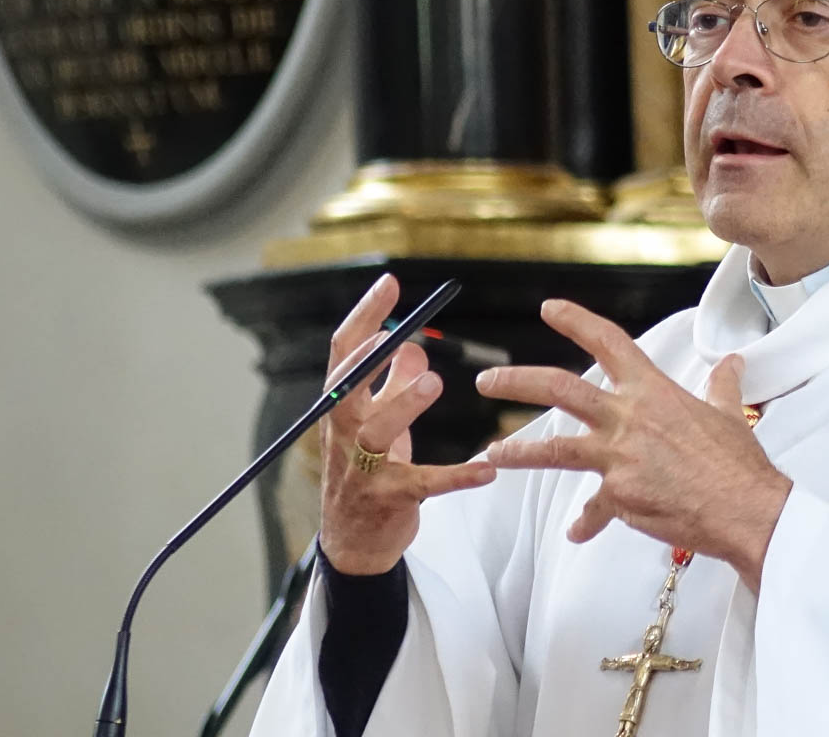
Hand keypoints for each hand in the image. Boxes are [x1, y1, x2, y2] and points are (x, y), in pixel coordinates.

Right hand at [317, 275, 497, 575]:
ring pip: (377, 433)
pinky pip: (425, 484)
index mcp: (341, 409)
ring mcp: (364, 470)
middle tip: (399, 333)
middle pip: (347, 389)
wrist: (353, 544)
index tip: (390, 284)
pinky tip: (487, 469)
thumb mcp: (377, 424)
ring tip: (434, 383)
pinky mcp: (391, 500)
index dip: (364, 316)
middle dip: (369, 360)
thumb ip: (390, 384)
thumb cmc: (365, 474)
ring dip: (403, 405)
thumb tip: (410, 343)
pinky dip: (457, 476)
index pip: (344, 354)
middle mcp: (345, 435)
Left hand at [477, 299, 792, 591]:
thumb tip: (731, 364)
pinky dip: (586, 521)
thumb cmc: (739, 464)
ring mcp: (619, 457)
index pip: (608, 342)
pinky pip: (594, 508)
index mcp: (653, 391)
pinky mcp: (619, 495)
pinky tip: (577, 531)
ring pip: (554, 448)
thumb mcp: (729, 414)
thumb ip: (721, 386)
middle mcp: (628, 418)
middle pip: (559, 389)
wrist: (745, 509)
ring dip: (518, 451)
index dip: (575, 321)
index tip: (549, 310)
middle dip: (517, 382)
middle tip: (489, 381)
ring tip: (492, 454)